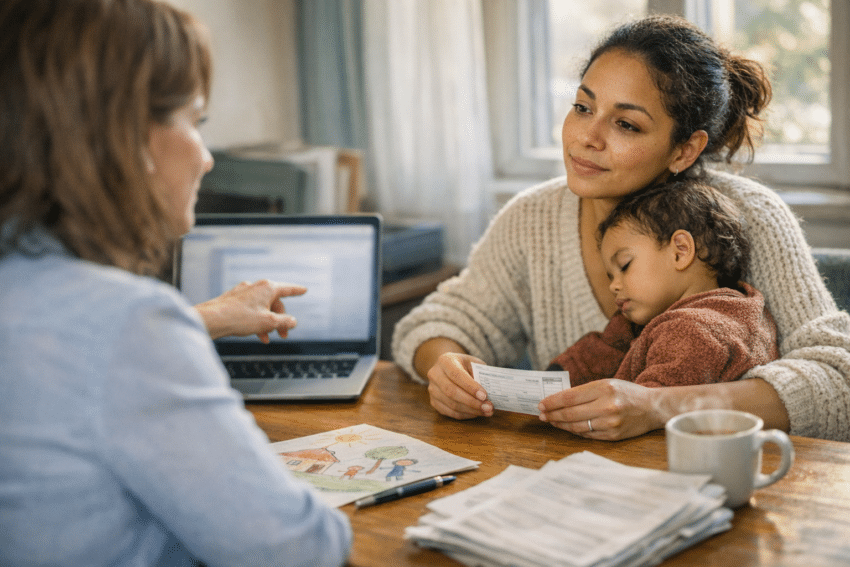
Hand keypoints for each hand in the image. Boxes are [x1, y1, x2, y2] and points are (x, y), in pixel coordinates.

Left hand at [194, 279, 307, 342]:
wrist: (213, 319)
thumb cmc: (240, 318)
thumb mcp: (269, 322)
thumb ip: (284, 322)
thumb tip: (293, 321)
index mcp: (267, 288)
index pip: (288, 289)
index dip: (297, 291)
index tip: (304, 290)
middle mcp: (256, 287)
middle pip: (275, 302)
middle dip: (280, 319)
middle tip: (283, 335)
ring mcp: (243, 292)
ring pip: (262, 307)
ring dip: (268, 323)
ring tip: (267, 338)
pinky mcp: (233, 299)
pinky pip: (250, 310)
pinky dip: (256, 321)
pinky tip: (255, 334)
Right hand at [426, 352, 493, 419]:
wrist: (448, 368)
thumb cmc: (464, 365)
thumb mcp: (473, 363)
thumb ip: (480, 374)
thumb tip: (491, 391)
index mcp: (445, 360)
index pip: (456, 375)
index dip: (470, 387)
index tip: (484, 395)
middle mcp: (435, 374)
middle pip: (451, 391)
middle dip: (472, 402)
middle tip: (488, 407)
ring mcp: (432, 389)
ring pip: (451, 404)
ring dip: (471, 410)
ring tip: (487, 411)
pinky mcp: (434, 402)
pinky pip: (450, 412)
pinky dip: (465, 415)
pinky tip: (476, 413)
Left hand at [537, 379, 661, 439]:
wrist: (653, 407)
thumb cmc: (627, 393)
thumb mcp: (607, 384)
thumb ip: (585, 391)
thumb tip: (559, 400)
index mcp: (603, 388)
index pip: (570, 397)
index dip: (552, 402)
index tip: (541, 404)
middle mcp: (607, 406)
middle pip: (570, 413)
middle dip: (552, 415)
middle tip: (541, 415)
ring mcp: (610, 423)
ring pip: (577, 426)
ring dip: (561, 425)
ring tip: (552, 421)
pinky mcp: (613, 436)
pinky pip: (588, 435)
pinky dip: (575, 431)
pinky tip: (568, 427)